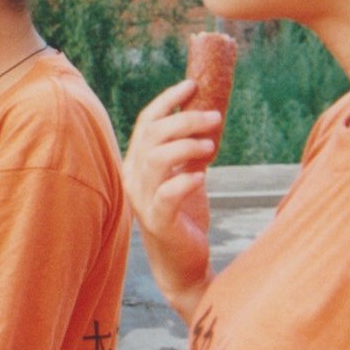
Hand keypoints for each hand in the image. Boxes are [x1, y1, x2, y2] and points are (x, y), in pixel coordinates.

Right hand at [122, 80, 222, 319]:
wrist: (184, 264)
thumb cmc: (184, 216)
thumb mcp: (185, 174)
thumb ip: (188, 149)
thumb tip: (208, 115)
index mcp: (138, 163)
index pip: (146, 121)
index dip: (167, 100)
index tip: (192, 85)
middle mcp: (134, 178)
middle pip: (152, 135)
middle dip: (185, 120)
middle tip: (215, 117)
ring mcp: (143, 200)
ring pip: (156, 160)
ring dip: (186, 146)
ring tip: (212, 145)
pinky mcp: (158, 222)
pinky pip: (166, 195)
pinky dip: (184, 181)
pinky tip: (201, 177)